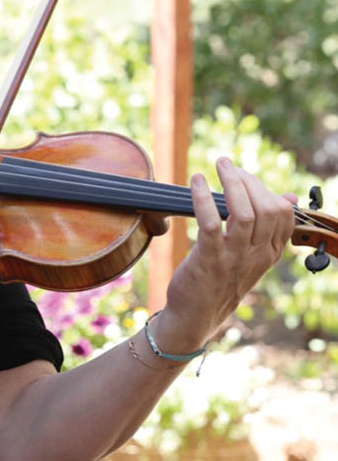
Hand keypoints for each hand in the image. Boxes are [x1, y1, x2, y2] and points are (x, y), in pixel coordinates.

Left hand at [160, 157, 296, 348]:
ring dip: (231, 183)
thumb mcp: (249, 256)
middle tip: (228, 166)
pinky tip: (198, 181)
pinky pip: (211, 223)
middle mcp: (256, 255)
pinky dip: (204, 198)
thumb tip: (289, 197)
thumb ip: (267, 229)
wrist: (195, 317)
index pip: (283, 214)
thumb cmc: (219, 281)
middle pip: (267, 209)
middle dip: (249, 181)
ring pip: (245, 213)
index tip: (244, 177)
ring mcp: (234, 258)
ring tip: (219, 165)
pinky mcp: (209, 260)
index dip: (265, 189)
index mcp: (269, 253)